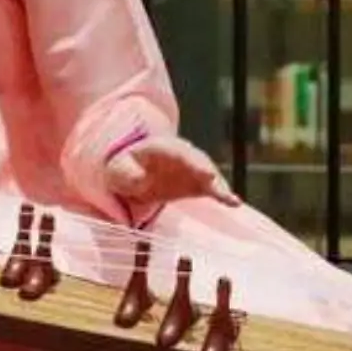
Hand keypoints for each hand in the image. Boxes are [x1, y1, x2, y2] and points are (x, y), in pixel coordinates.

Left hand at [105, 136, 239, 207]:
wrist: (133, 173)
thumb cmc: (124, 168)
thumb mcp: (118, 169)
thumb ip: (126, 173)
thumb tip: (139, 180)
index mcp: (160, 147)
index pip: (178, 151)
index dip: (192, 160)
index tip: (204, 171)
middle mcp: (181, 155)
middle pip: (198, 159)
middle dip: (206, 169)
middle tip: (213, 180)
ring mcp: (191, 168)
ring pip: (208, 174)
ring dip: (218, 185)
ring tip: (229, 198)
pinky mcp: (197, 184)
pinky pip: (211, 188)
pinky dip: (221, 194)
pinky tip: (233, 203)